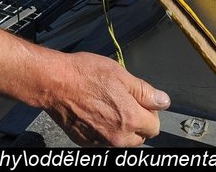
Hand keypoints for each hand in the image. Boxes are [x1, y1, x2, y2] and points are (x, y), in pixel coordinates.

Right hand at [44, 52, 168, 146]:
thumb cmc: (82, 74)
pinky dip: (102, 129)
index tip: (139, 102)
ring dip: (119, 128)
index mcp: (130, 118)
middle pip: (139, 137)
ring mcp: (100, 141)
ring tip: (105, 106)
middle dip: (136, 122)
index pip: (154, 126)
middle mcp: (117, 136)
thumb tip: (163, 101)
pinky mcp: (85, 141)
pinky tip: (93, 112)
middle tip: (122, 102)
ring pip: (120, 140)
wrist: (53, 82)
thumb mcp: (119, 74)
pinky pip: (102, 139)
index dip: (149, 111)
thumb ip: (144, 91)